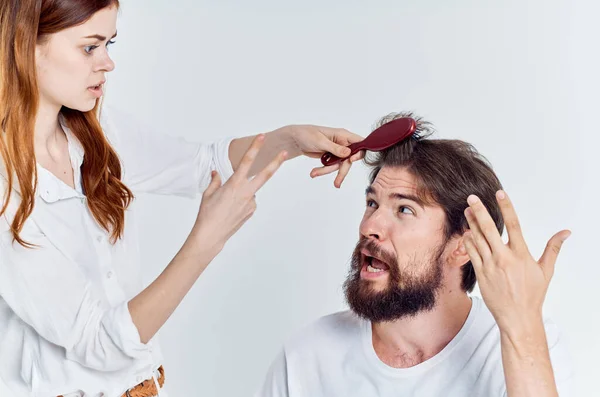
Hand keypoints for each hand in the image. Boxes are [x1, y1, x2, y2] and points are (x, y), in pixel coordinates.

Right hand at [191, 134, 286, 252]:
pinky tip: (232, 209)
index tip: (262, 137)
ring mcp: (251, 203)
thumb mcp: (208, 193)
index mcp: (234, 184)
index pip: (247, 161)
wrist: (211, 235)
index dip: (255, 148)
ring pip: (251, 189)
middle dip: (276, 162)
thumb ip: (215, 180)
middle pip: (265, 174)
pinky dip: (242, 200)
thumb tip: (217, 173)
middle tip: (285, 153)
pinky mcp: (252, 211)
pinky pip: (249, 200)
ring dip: (243, 190)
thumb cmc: (207, 214)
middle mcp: (246, 192)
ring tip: (227, 204)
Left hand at [283, 125, 363, 187]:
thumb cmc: (307, 134)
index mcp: (342, 135)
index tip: (352, 160)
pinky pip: (331, 167)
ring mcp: (337, 151)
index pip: (359, 142)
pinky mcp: (331, 157)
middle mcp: (342, 143)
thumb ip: (335, 148)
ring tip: (313, 173)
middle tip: (336, 183)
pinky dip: (323, 170)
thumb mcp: (320, 141)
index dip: (359, 152)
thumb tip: (349, 153)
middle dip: (341, 171)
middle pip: (349, 159)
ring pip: (339, 165)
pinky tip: (314, 172)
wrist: (295, 139)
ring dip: (326, 171)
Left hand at [462, 191, 570, 331]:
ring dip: (471, 223)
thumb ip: (553, 248)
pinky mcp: (480, 274)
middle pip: (489, 229)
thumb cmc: (533, 295)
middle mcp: (504, 258)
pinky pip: (471, 253)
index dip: (506, 207)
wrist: (517, 317)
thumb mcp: (546, 271)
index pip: (513, 224)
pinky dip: (468, 241)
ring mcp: (490, 265)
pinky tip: (466, 232)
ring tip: (467, 211)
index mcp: (521, 254)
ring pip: (477, 239)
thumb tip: (566, 232)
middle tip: (472, 198)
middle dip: (479, 211)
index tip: (500, 193)